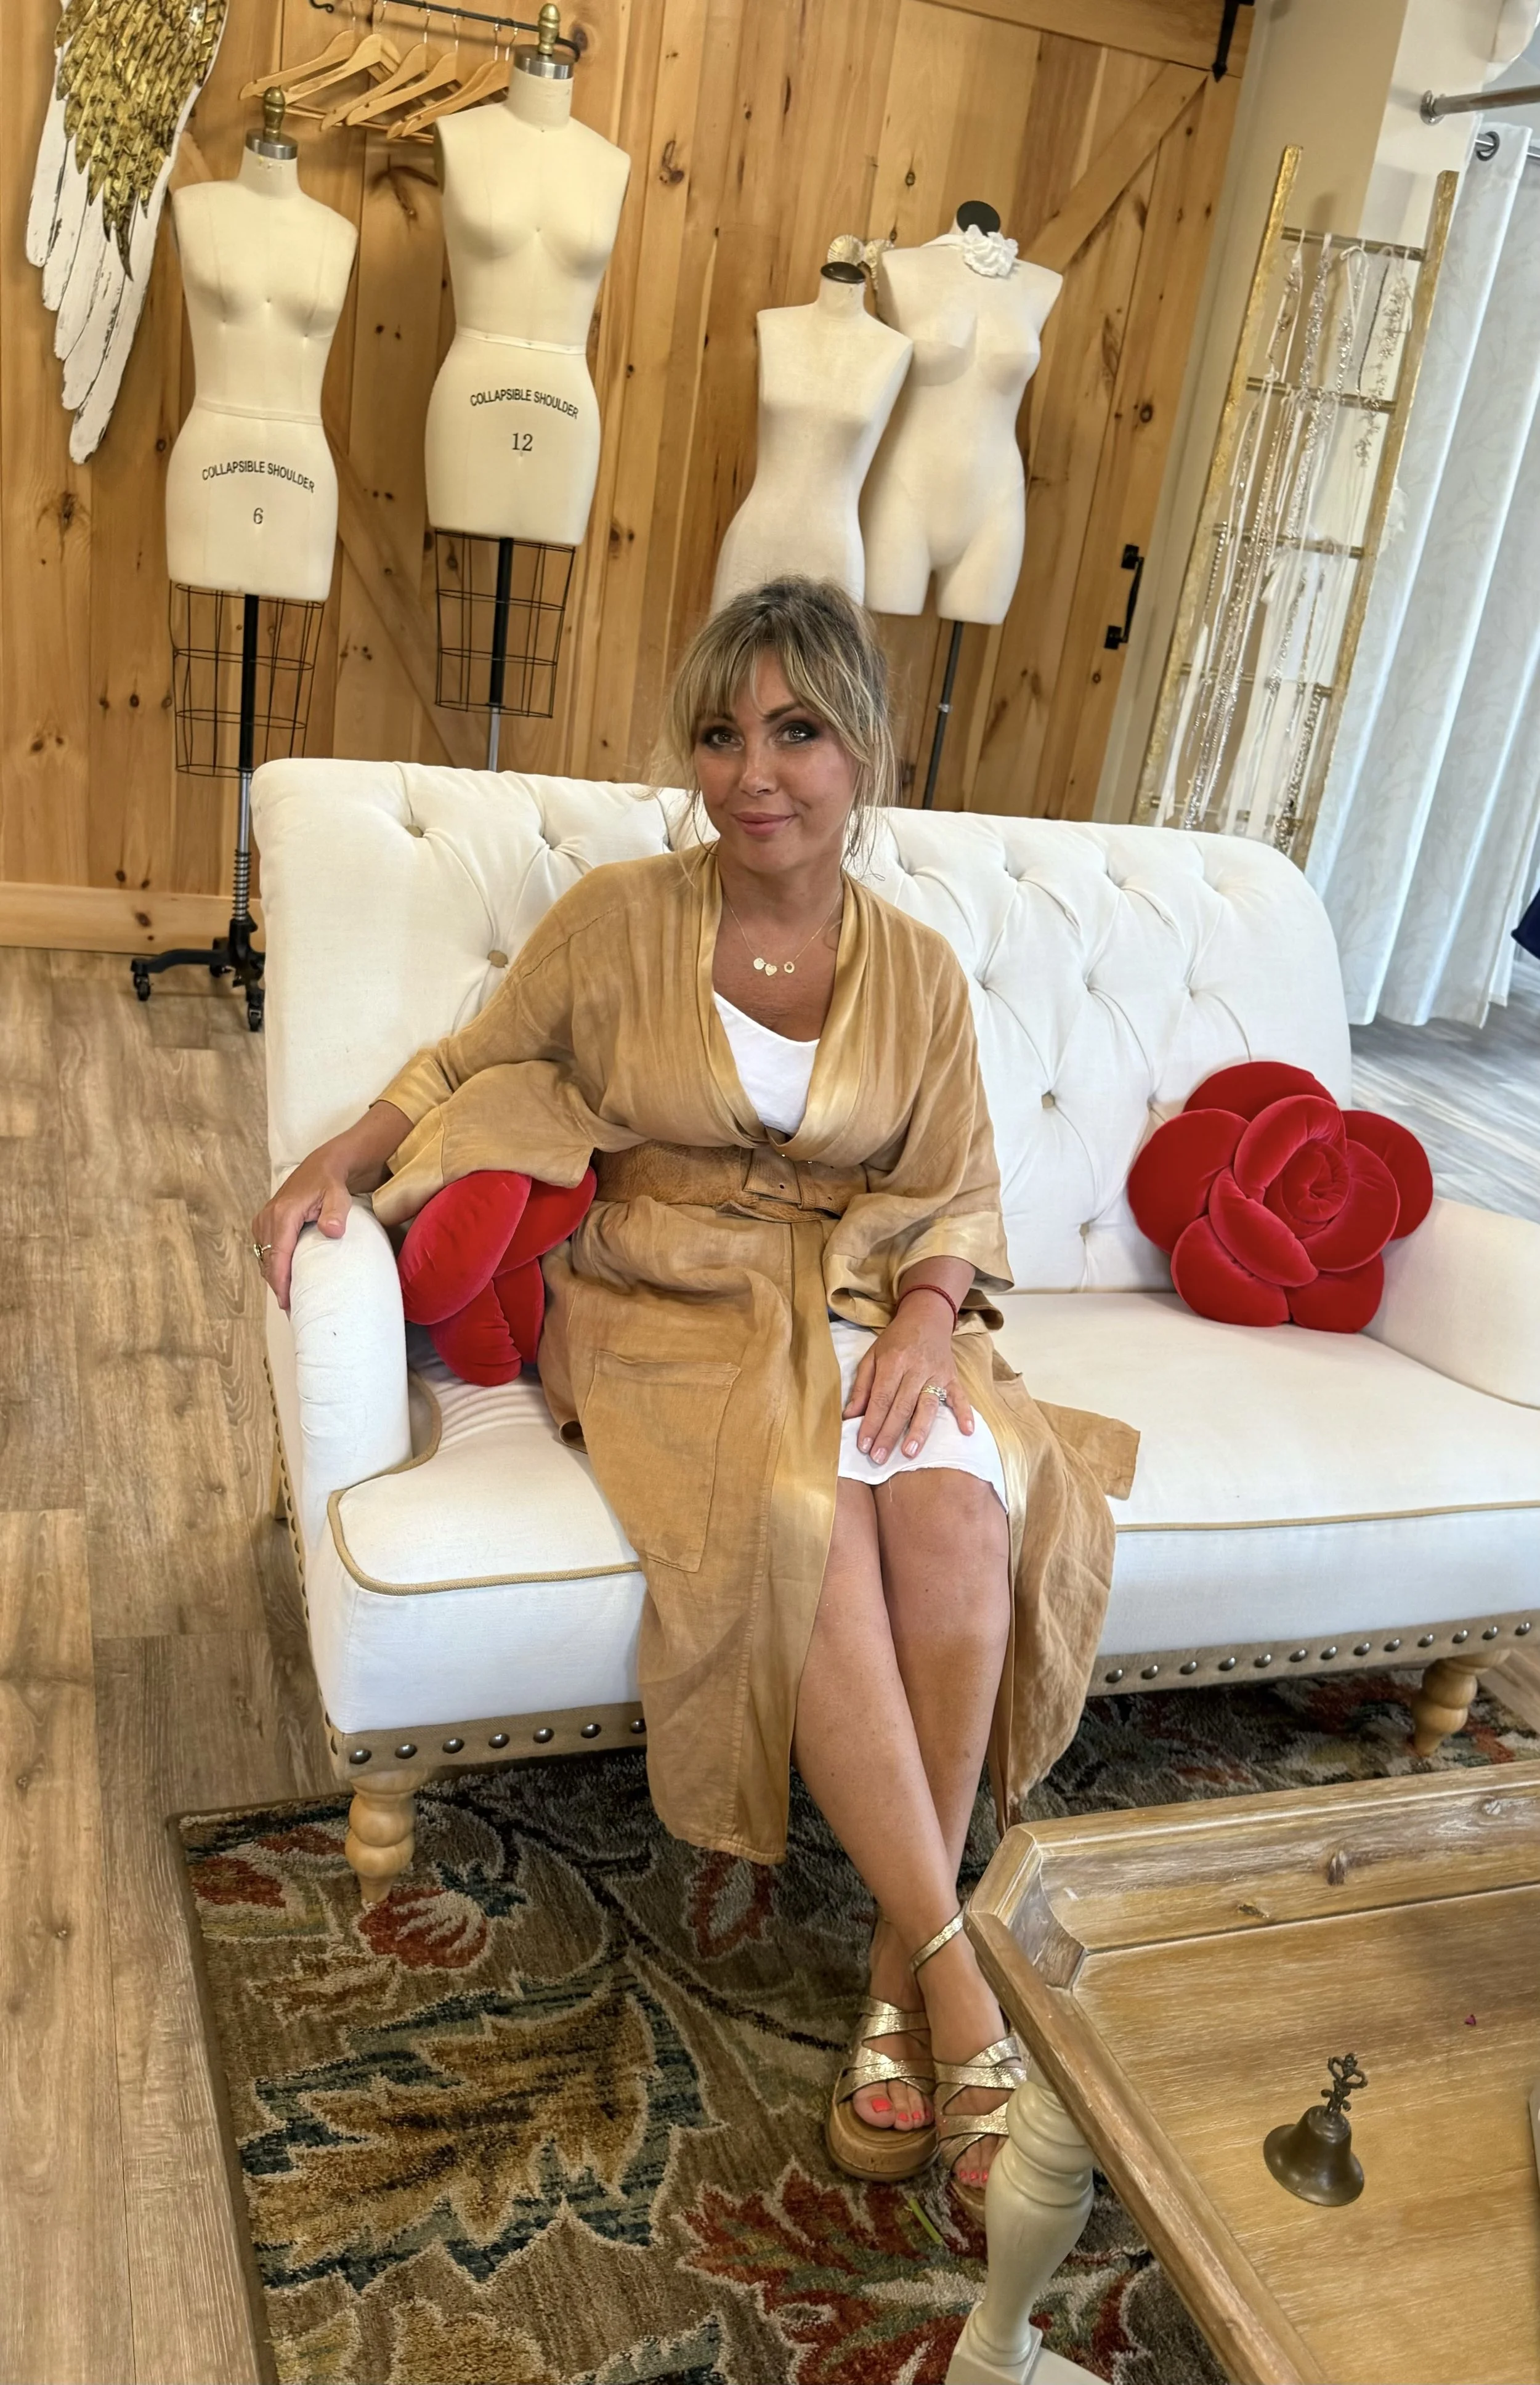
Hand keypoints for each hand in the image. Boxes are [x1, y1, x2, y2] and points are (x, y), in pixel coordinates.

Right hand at [249, 1101, 408, 1312]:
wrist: (323, 1165)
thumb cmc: (332, 1183)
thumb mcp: (339, 1196)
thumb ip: (336, 1213)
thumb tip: (332, 1231)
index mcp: (283, 1215)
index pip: (277, 1256)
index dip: (281, 1282)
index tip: (287, 1303)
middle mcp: (268, 1217)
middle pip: (268, 1260)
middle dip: (277, 1286)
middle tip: (291, 1309)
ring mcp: (264, 1219)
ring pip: (264, 1256)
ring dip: (273, 1276)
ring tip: (288, 1298)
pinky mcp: (265, 1221)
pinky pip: (264, 1249)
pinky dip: (272, 1265)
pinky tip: (284, 1277)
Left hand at [843, 1287, 975, 1464]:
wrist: (926, 1317)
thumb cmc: (895, 1340)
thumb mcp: (872, 1355)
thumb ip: (862, 1386)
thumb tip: (849, 1415)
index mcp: (893, 1361)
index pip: (880, 1398)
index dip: (871, 1423)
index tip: (863, 1445)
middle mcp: (915, 1368)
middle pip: (901, 1406)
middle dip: (889, 1434)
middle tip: (879, 1458)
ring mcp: (937, 1373)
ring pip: (927, 1405)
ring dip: (918, 1430)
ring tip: (909, 1453)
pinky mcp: (952, 1377)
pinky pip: (960, 1396)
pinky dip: (964, 1413)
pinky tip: (966, 1431)